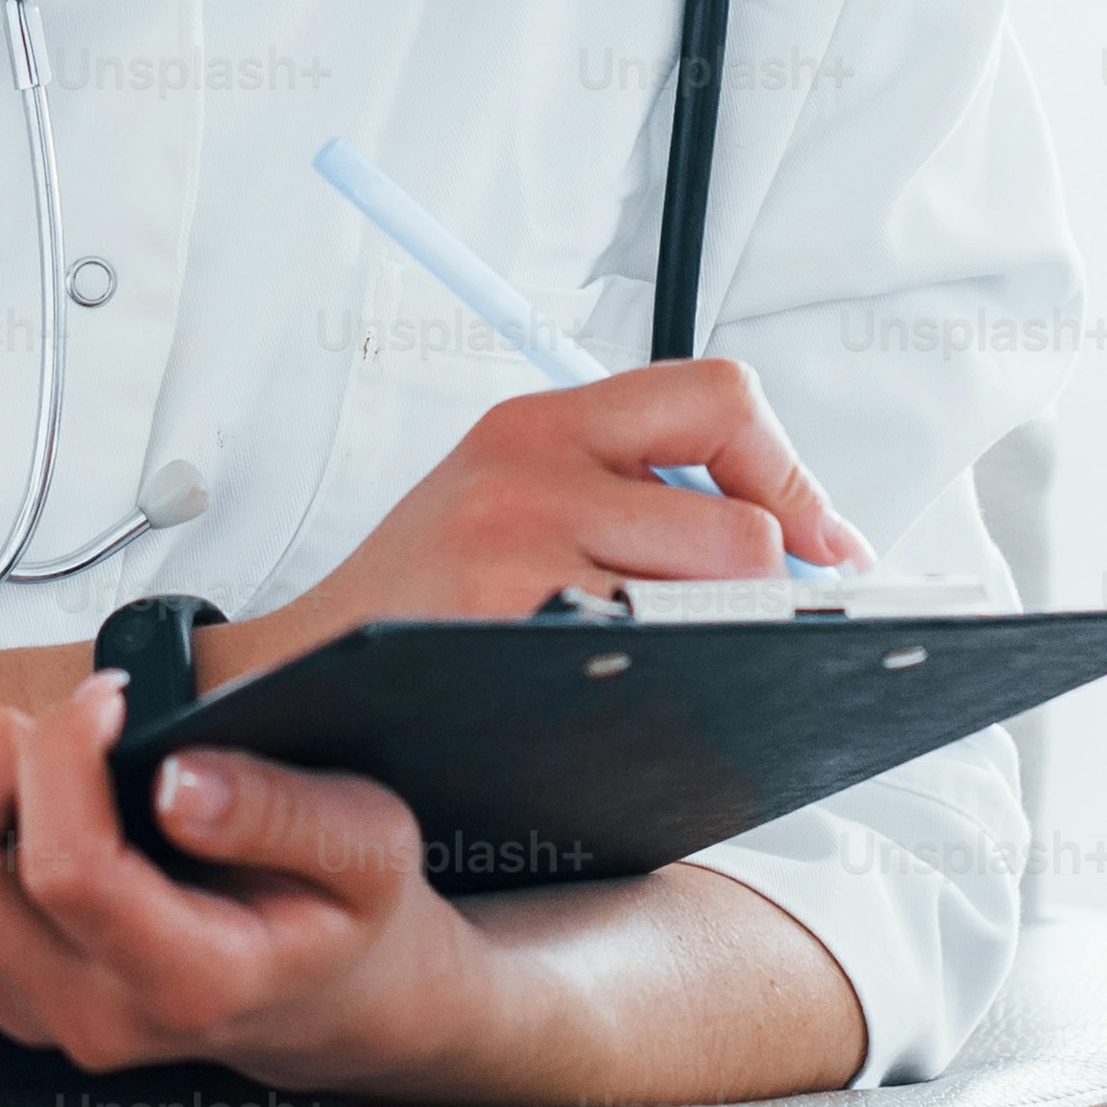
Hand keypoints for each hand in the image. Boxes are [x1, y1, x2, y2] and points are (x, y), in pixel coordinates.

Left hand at [0, 672, 530, 1095]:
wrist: (330, 996)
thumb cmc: (347, 914)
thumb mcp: (370, 848)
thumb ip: (283, 814)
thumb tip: (176, 778)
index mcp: (177, 981)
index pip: (65, 869)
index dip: (66, 755)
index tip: (112, 699)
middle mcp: (73, 1013)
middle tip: (73, 716)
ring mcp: (6, 1007)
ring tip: (18, 748)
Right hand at [225, 357, 867, 681]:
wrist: (285, 682)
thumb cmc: (414, 608)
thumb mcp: (507, 500)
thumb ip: (628, 492)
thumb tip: (796, 541)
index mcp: (539, 420)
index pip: (722, 396)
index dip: (793, 478)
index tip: (821, 546)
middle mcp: (529, 464)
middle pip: (743, 526)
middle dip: (767, 600)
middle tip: (759, 640)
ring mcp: (514, 544)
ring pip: (711, 600)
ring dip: (718, 651)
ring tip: (679, 675)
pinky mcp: (502, 620)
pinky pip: (647, 660)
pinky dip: (662, 695)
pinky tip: (625, 710)